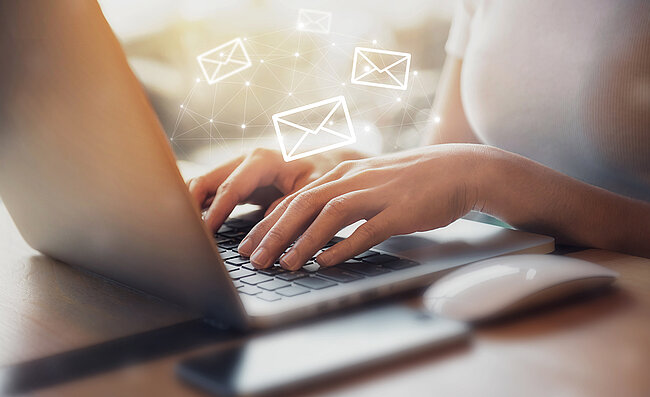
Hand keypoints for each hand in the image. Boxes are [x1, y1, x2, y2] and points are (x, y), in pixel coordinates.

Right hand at [186, 148, 363, 231]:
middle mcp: (246, 161)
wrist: (330, 162)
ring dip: (191, 206)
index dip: (217, 211)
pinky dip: (200, 207)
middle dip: (191, 205)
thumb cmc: (323, 174)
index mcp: (263, 160)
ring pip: (204, 185)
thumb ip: (290, 207)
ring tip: (182, 231)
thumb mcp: (313, 190)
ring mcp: (239, 170)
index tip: (205, 232)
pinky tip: (193, 226)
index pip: (231, 187)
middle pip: (207, 181)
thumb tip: (266, 231)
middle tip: (183, 232)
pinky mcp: (238, 182)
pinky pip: (211, 192)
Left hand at [240, 144, 492, 269]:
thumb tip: (311, 228)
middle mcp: (354, 179)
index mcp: (342, 172)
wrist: (456, 170)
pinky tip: (325, 262)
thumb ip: (340, 199)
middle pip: (303, 204)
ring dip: (303, 241)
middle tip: (253, 258)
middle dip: (274, 233)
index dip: (268, 222)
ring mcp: (376, 193)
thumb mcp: (368, 182)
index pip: (295, 197)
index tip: (248, 244)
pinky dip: (342, 247)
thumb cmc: (410, 181)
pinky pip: (365, 229)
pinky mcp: (399, 211)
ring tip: (284, 264)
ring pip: (329, 215)